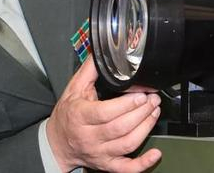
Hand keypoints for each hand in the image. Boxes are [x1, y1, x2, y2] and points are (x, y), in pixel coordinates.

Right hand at [46, 57, 161, 171]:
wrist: (57, 143)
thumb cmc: (67, 114)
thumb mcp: (73, 88)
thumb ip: (89, 71)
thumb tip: (103, 53)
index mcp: (80, 115)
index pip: (105, 112)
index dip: (126, 104)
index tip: (141, 94)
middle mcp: (89, 136)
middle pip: (120, 127)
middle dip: (141, 113)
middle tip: (153, 99)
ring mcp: (99, 152)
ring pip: (126, 144)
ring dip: (146, 128)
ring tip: (155, 112)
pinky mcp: (107, 164)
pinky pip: (126, 168)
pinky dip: (143, 163)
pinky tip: (155, 154)